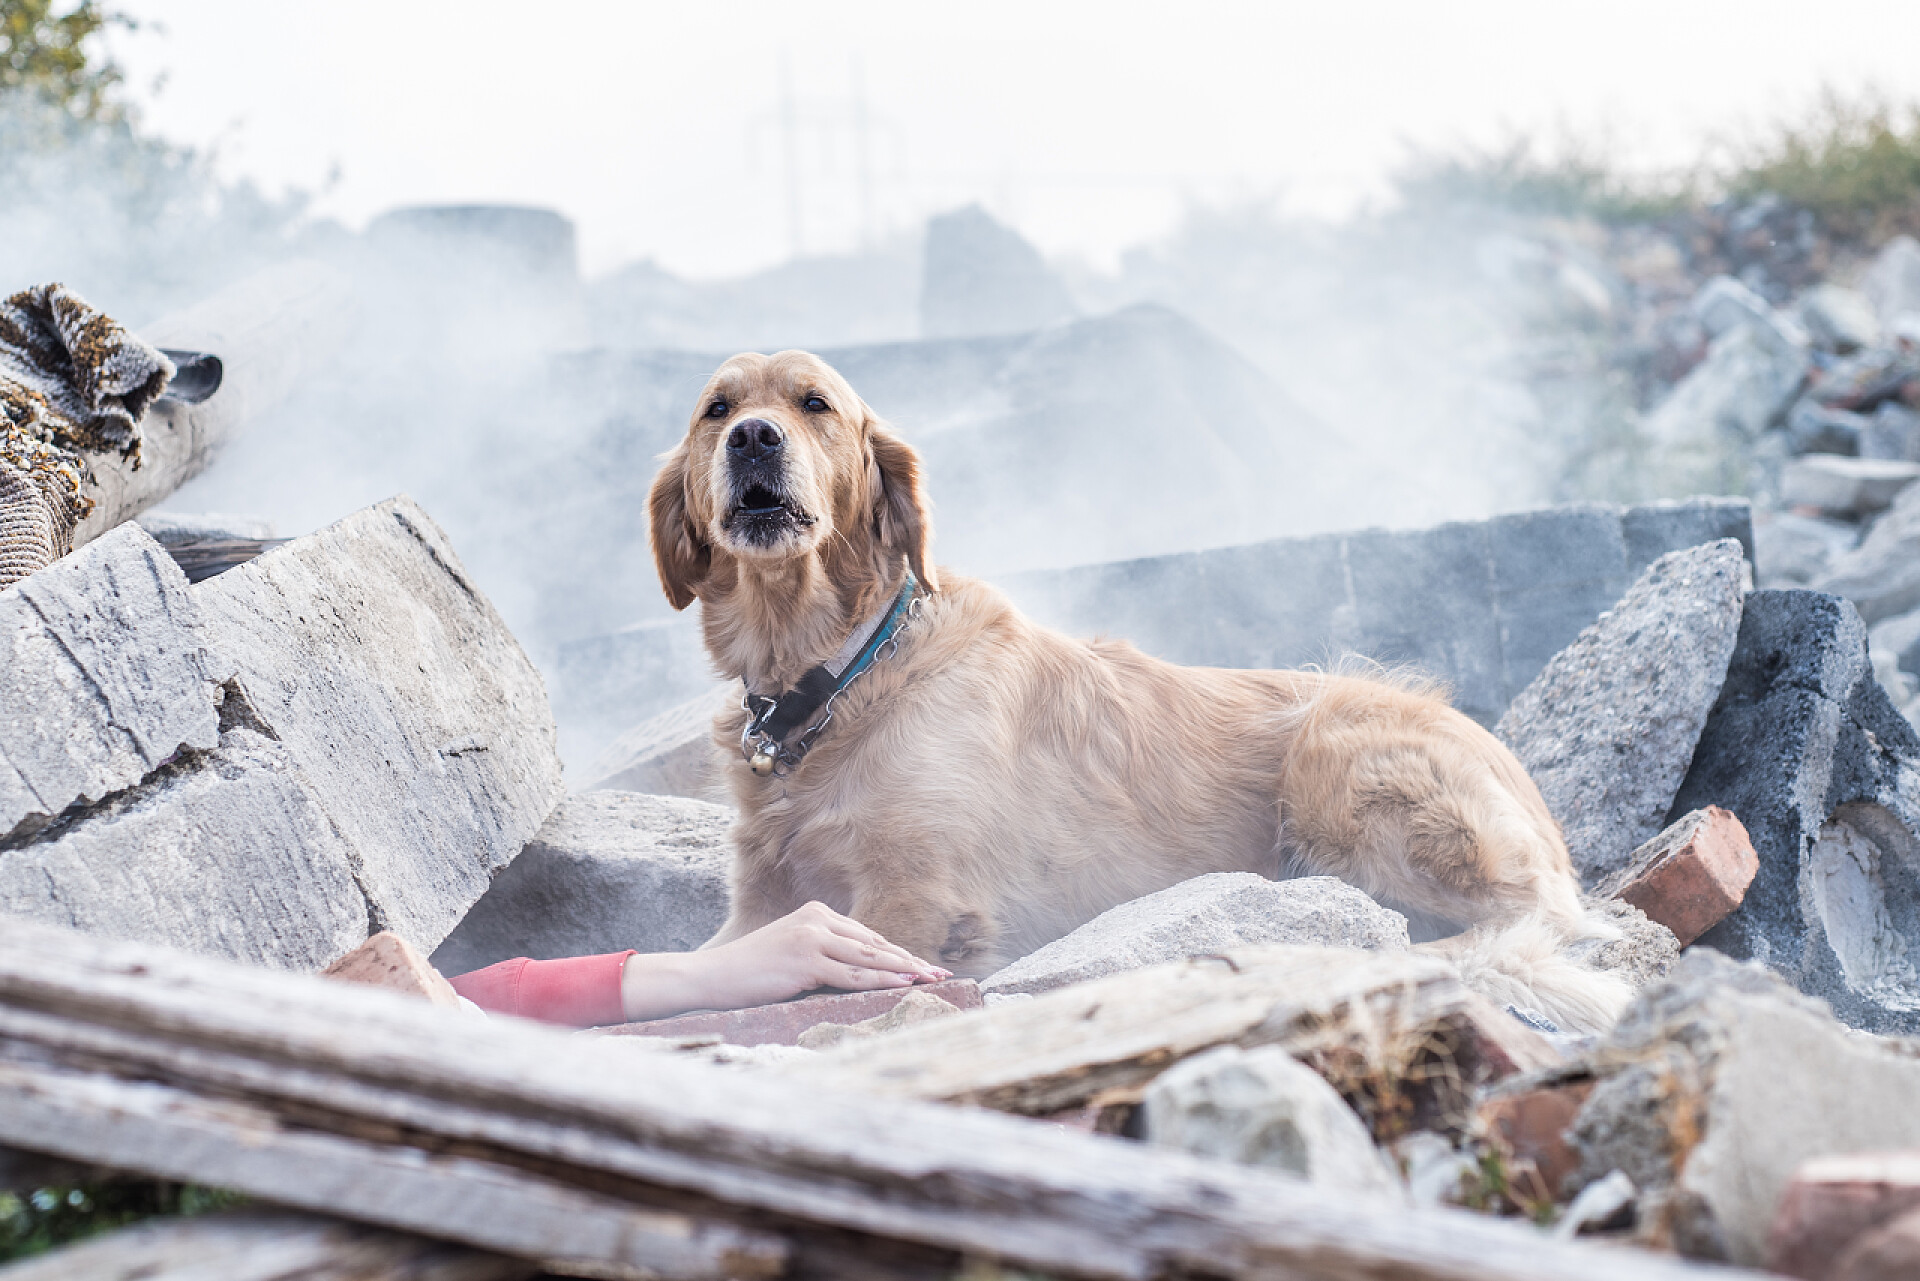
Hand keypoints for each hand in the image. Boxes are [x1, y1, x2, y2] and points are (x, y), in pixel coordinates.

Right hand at [619, 901, 950, 1021]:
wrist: (713, 977)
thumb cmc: (750, 971)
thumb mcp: (791, 955)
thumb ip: (823, 956)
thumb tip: (860, 971)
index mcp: (815, 914)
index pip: (866, 936)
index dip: (897, 954)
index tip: (922, 966)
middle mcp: (817, 920)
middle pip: (874, 944)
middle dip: (909, 961)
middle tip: (940, 974)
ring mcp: (812, 938)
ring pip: (869, 958)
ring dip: (904, 971)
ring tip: (931, 980)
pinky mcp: (806, 960)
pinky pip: (851, 974)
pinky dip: (880, 981)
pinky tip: (903, 985)